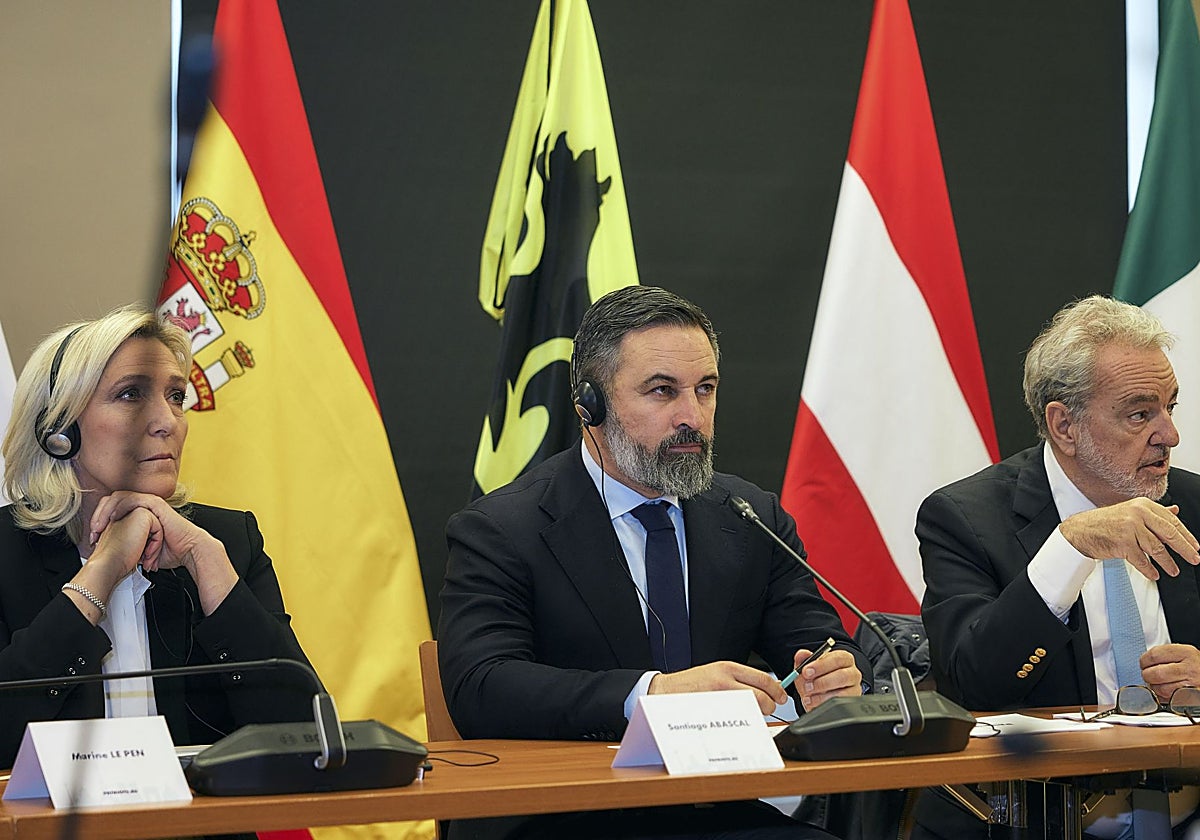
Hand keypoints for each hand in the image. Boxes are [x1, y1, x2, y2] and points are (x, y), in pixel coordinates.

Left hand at [90, 491, 237, 613]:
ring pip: (118, 497)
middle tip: (93, 533)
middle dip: (97, 517)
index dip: (98, 523)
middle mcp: (142, 507)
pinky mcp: (155, 503)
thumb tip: (112, 556)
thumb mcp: (140, 550)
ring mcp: (148, 503)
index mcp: (138, 515)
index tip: (93, 539)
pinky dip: (119, 507)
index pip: (111, 511)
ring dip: (105, 512)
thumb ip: (128, 547)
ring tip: (99, 526)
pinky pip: (131, 499)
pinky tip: (113, 518)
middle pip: (110, 502)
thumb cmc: (170, 552)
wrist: (188, 551)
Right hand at [648, 661, 786, 714]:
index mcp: (727, 668)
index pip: (763, 678)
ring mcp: (719, 697)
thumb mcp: (715, 673)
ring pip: (752, 709)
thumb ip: (737, 679)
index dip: (777, 690)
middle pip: (761, 695)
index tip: (781, 696)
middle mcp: (725, 680)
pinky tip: (739, 724)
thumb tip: (761, 690)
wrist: (664, 691)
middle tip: (769, 709)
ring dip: (757, 715)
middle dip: (770, 705)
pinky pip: (738, 720)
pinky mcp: (714, 712)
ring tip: (752, 717)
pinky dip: (744, 723)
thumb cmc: (689, 685)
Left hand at [791, 648, 861, 711]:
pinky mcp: (851, 703)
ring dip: (821, 696)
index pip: (837, 658)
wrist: (817, 697)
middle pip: (842, 676)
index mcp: (843, 659)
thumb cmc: (816, 679)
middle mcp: (852, 673)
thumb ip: (803, 660)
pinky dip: (824, 705)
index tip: (806, 671)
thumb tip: (801, 654)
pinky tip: (814, 704)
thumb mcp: (807, 668)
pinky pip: (839, 706)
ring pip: (842, 693)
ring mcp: (854, 689)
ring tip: (809, 697)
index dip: (821, 665)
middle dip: (821, 682)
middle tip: (808, 686)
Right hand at [1059, 500, 1199, 580]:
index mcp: (1143, 505)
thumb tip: (1175, 511)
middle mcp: (1137, 514)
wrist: (1079, 530)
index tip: (1194, 546)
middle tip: (1194, 558)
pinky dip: (1149, 569)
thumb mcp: (1131, 511)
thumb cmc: (1104, 522)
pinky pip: (1141, 560)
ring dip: (1167, 563)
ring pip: (1157, 549)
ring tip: (1174, 570)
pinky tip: (1154, 574)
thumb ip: (1154, 512)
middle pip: (1169, 534)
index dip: (1186, 535)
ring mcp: (1130, 528)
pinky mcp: (1122, 542)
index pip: (1172, 521)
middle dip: (1184, 549)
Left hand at [1140, 644, 1199, 701]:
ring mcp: (1191, 685)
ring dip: (1156, 688)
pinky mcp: (1190, 699)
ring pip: (1161, 689)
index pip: (1154, 655)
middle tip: (1149, 675)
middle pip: (1155, 673)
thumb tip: (1146, 660)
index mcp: (1186, 653)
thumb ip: (1167, 655)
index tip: (1144, 663)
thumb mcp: (1186, 654)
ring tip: (1161, 684)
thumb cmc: (1197, 666)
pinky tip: (1168, 692)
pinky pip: (1169, 701)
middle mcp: (1190, 669)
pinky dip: (1165, 698)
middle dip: (1148, 675)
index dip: (1145, 660)